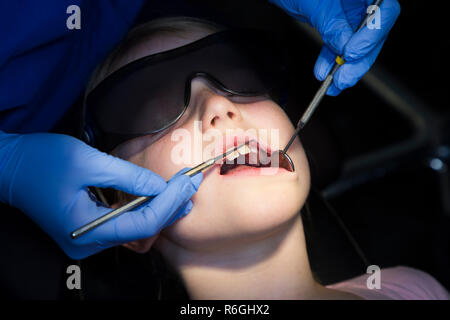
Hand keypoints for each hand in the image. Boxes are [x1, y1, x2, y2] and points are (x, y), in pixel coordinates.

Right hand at [0, 131, 201, 258]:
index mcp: (85, 229)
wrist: (10, 167)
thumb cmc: (41, 161)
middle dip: (169, 206)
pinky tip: (159, 196)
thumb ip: (127, 176)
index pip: (142, 223)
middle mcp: (87, 242)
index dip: (169, 203)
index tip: (188, 183)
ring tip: (182, 190)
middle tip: (191, 185)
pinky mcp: (88, 230)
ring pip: (134, 228)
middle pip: (141, 229)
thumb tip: (158, 186)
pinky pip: (123, 223)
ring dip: (159, 208)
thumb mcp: (88, 161)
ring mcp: (87, 239)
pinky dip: (142, 209)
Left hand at [269, 0, 399, 94]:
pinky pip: (341, 44)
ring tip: (334, 82)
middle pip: (374, 33)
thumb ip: (333, 25)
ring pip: (359, 43)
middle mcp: (364, 1)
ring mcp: (354, 11)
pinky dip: (331, 60)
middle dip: (359, 60)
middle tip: (344, 78)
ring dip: (345, 67)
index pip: (385, 11)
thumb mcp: (317, 6)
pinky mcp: (341, 24)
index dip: (372, 35)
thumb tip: (345, 48)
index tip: (352, 53)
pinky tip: (324, 71)